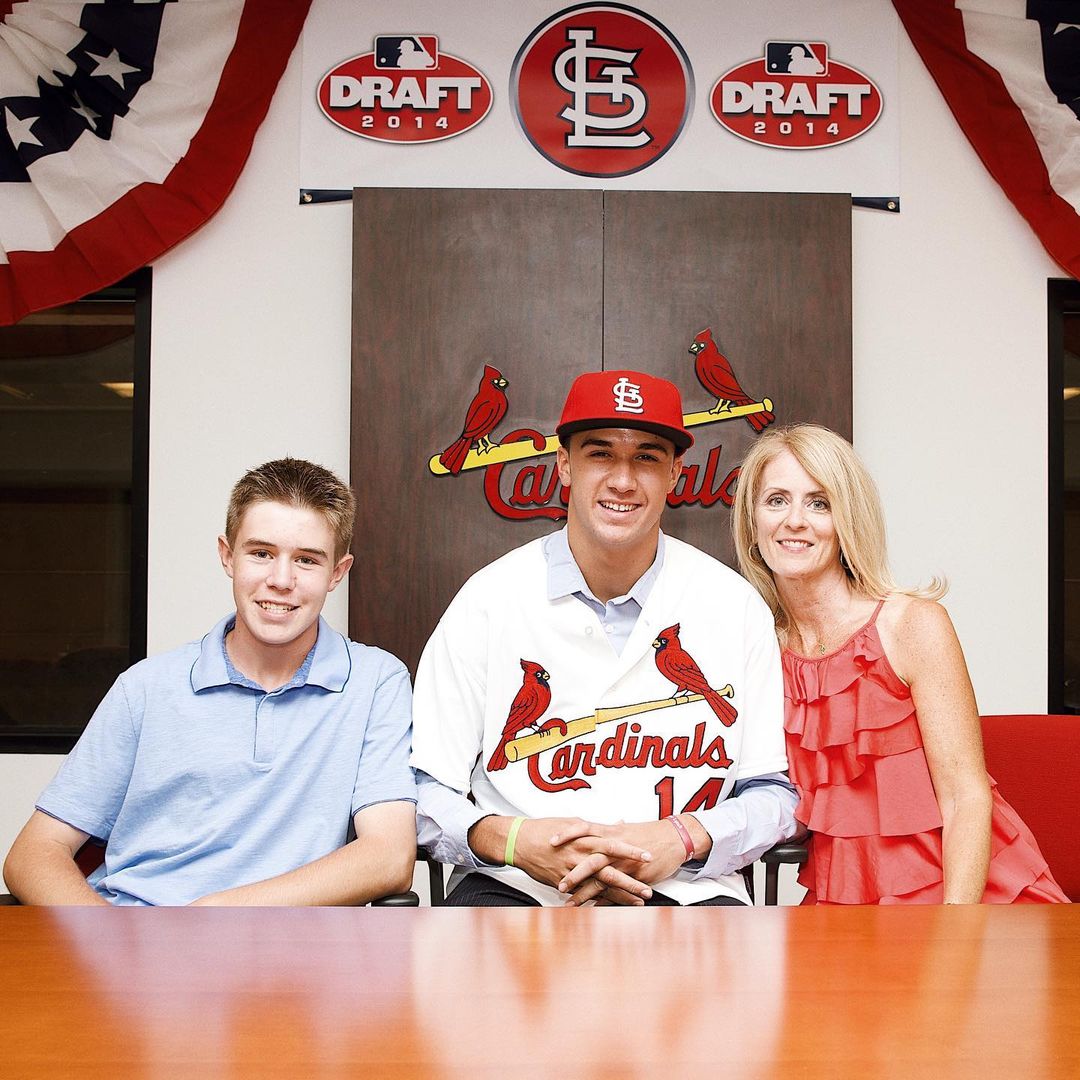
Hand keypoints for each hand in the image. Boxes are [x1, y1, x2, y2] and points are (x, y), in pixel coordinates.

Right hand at [504, 816, 655, 902]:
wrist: (519, 841)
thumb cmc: (546, 828)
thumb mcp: (573, 822)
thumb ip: (596, 827)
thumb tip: (617, 825)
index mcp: (584, 838)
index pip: (613, 845)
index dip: (631, 851)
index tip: (649, 856)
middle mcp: (579, 856)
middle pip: (610, 871)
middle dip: (631, 882)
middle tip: (648, 890)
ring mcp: (571, 872)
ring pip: (599, 886)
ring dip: (619, 896)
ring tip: (637, 903)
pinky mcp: (562, 883)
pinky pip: (582, 894)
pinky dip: (597, 901)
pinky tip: (611, 908)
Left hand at [554, 819, 694, 905]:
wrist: (675, 837)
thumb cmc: (650, 833)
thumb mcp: (626, 828)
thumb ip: (610, 830)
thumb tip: (599, 827)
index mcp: (610, 832)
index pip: (583, 828)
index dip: (566, 834)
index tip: (550, 841)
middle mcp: (615, 846)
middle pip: (588, 857)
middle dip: (571, 871)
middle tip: (556, 883)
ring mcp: (624, 862)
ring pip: (601, 878)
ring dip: (584, 891)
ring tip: (569, 902)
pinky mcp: (635, 875)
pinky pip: (616, 890)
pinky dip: (604, 900)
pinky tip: (593, 909)